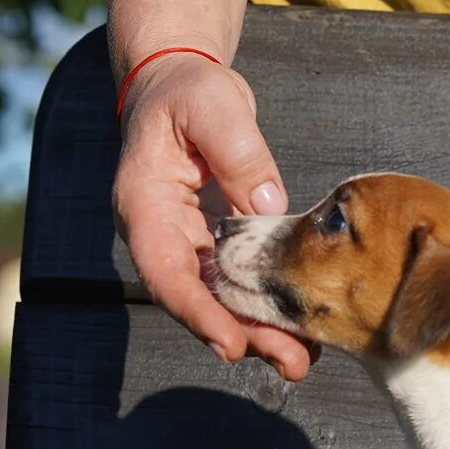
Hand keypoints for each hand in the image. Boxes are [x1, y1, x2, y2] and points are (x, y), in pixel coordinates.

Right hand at [111, 52, 314, 380]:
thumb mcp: (213, 105)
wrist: (182, 84)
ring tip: (304, 361)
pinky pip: (240, 282)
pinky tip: (304, 328)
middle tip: (291, 364)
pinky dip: (267, 305)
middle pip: (198, 298)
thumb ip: (239, 152)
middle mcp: (161, 232)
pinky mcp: (218, 241)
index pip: (165, 271)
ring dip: (260, 330)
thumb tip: (269, 206)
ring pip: (221, 298)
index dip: (197, 312)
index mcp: (144, 204)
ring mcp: (189, 240)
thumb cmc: (189, 91)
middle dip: (243, 335)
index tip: (230, 343)